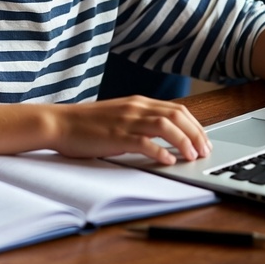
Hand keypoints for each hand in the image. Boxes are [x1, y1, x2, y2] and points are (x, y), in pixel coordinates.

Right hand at [49, 96, 212, 164]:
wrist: (60, 123)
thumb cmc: (88, 124)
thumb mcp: (120, 115)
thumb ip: (140, 120)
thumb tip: (165, 135)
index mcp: (138, 102)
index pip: (177, 109)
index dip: (195, 125)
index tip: (204, 140)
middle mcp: (136, 107)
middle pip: (176, 116)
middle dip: (196, 133)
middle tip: (204, 150)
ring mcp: (126, 121)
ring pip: (165, 126)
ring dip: (183, 142)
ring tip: (192, 156)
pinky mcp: (116, 136)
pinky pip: (144, 142)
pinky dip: (159, 151)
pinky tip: (168, 161)